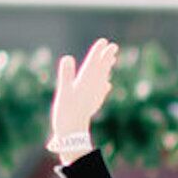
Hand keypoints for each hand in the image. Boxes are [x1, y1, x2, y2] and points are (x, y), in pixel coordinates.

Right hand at [49, 37, 119, 156]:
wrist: (72, 135)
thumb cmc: (66, 114)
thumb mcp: (63, 93)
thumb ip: (66, 75)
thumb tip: (67, 57)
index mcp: (85, 83)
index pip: (93, 64)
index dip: (98, 52)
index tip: (104, 41)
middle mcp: (92, 89)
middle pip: (101, 70)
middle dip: (106, 58)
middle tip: (114, 46)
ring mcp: (93, 97)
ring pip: (102, 79)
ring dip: (106, 69)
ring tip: (112, 60)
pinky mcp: (91, 105)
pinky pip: (100, 92)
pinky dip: (104, 85)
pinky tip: (107, 85)